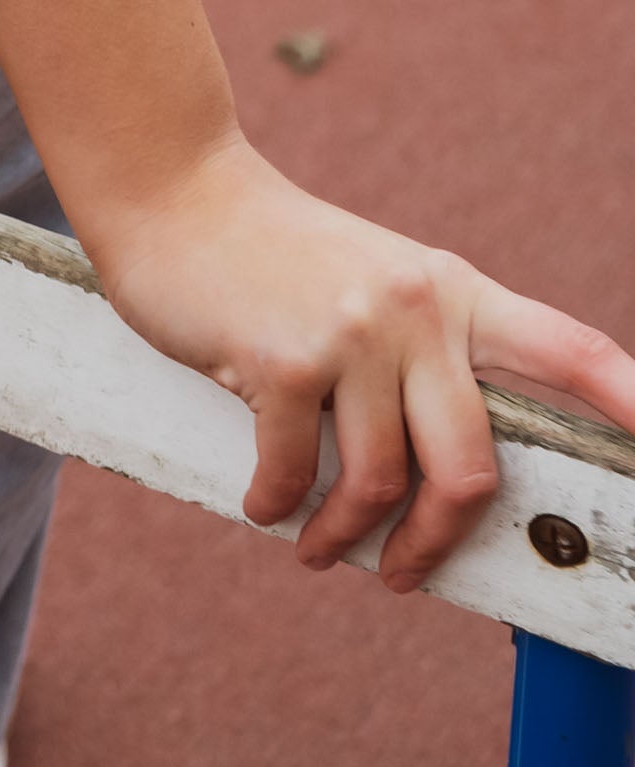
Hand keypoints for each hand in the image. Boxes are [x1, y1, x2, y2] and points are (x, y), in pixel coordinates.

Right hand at [88, 135, 634, 589]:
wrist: (176, 194)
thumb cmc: (271, 252)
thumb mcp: (369, 280)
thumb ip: (419, 349)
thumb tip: (438, 471)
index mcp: (453, 292)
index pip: (566, 349)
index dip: (625, 400)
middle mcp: (417, 310)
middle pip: (470, 465)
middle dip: (438, 542)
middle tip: (406, 572)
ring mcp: (352, 334)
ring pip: (382, 484)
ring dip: (344, 536)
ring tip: (316, 545)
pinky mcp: (283, 361)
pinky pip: (296, 472)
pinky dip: (277, 505)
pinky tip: (262, 503)